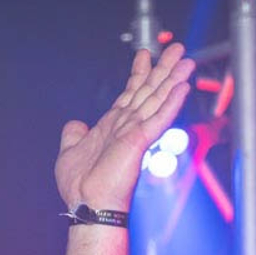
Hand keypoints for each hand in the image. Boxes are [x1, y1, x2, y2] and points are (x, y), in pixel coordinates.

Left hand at [55, 42, 195, 212]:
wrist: (88, 204)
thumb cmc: (81, 187)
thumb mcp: (69, 151)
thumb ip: (73, 134)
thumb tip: (75, 123)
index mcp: (113, 127)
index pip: (130, 94)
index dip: (139, 73)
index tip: (145, 56)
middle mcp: (127, 126)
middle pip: (149, 90)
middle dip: (163, 69)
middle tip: (176, 50)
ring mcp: (136, 132)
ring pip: (158, 98)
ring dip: (173, 79)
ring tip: (185, 61)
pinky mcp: (140, 140)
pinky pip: (159, 116)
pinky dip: (171, 101)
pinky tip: (182, 86)